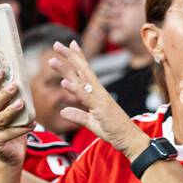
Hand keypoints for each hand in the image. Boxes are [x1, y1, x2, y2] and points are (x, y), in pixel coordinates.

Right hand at [0, 71, 30, 169]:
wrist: (10, 153)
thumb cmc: (10, 128)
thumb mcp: (8, 112)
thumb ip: (11, 100)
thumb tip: (22, 80)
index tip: (1, 72)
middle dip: (2, 95)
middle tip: (14, 86)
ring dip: (11, 110)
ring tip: (21, 103)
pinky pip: (9, 134)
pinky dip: (22, 129)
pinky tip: (32, 124)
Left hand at [48, 40, 141, 158]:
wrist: (130, 139)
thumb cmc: (115, 131)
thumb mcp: (92, 123)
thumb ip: (78, 116)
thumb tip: (64, 110)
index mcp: (97, 94)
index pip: (85, 73)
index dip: (77, 58)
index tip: (70, 45)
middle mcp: (99, 92)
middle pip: (82, 70)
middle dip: (69, 56)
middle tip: (57, 43)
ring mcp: (100, 99)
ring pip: (81, 80)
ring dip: (66, 69)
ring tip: (52, 59)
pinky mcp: (101, 108)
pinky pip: (86, 97)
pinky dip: (75, 89)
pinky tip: (64, 83)